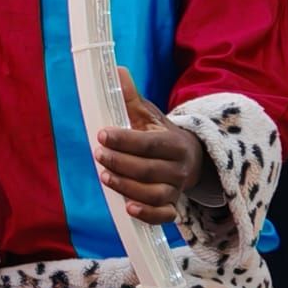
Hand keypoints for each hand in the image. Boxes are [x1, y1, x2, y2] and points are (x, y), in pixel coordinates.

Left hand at [95, 68, 213, 223]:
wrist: (189, 157)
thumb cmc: (161, 133)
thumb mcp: (149, 115)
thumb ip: (131, 97)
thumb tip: (116, 71)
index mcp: (174, 143)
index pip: (150, 144)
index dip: (126, 140)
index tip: (102, 134)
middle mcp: (178, 168)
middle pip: (151, 170)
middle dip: (122, 163)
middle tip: (98, 154)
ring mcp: (176, 189)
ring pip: (156, 194)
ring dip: (128, 187)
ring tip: (105, 177)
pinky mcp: (172, 205)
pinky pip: (164, 216)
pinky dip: (148, 214)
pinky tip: (128, 208)